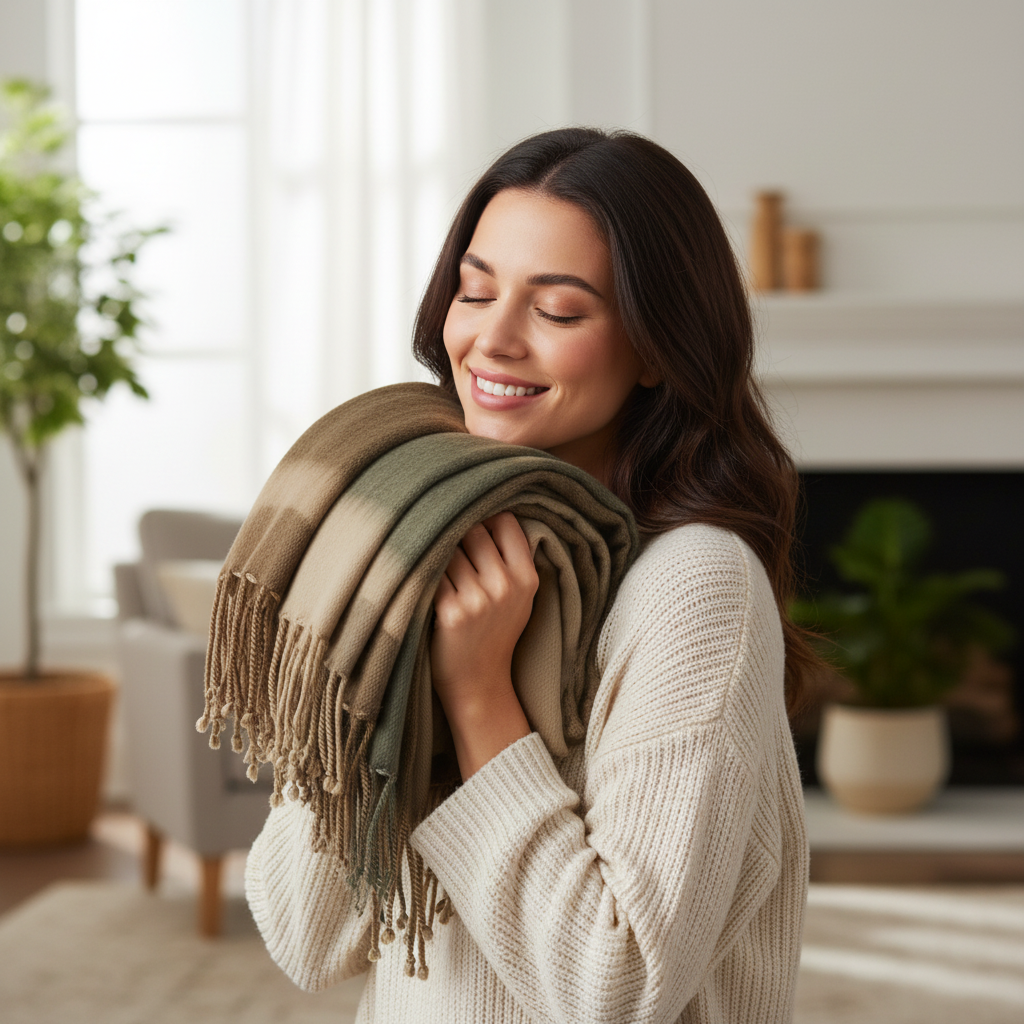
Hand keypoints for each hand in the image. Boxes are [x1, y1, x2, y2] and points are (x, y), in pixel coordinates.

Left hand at [431, 513, 537, 776]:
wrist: (479, 684)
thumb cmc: (494, 633)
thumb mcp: (518, 598)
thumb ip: (511, 560)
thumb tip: (486, 511)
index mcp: (526, 578)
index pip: (506, 521)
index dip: (486, 517)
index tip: (472, 524)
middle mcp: (506, 586)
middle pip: (473, 530)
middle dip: (457, 535)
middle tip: (448, 551)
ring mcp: (479, 600)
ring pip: (448, 549)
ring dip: (437, 555)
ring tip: (439, 575)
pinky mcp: (450, 612)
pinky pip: (430, 573)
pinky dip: (423, 575)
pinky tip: (422, 586)